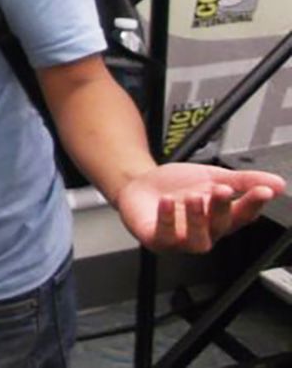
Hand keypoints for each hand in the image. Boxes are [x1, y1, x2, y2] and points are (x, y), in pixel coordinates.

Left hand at [115, 162, 285, 252]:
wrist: (139, 184)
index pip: (243, 215)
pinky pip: (163, 236)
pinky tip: (167, 202)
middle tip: (222, 190)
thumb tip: (278, 184)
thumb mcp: (213, 177)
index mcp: (220, 218)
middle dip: (222, 208)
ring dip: (197, 219)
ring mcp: (180, 239)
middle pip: (220, 226)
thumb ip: (243, 180)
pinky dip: (166, 219)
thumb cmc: (177, 186)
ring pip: (196, 240)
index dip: (254, 204)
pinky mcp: (156, 239)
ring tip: (194, 197)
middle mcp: (203, 232)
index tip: (263, 191)